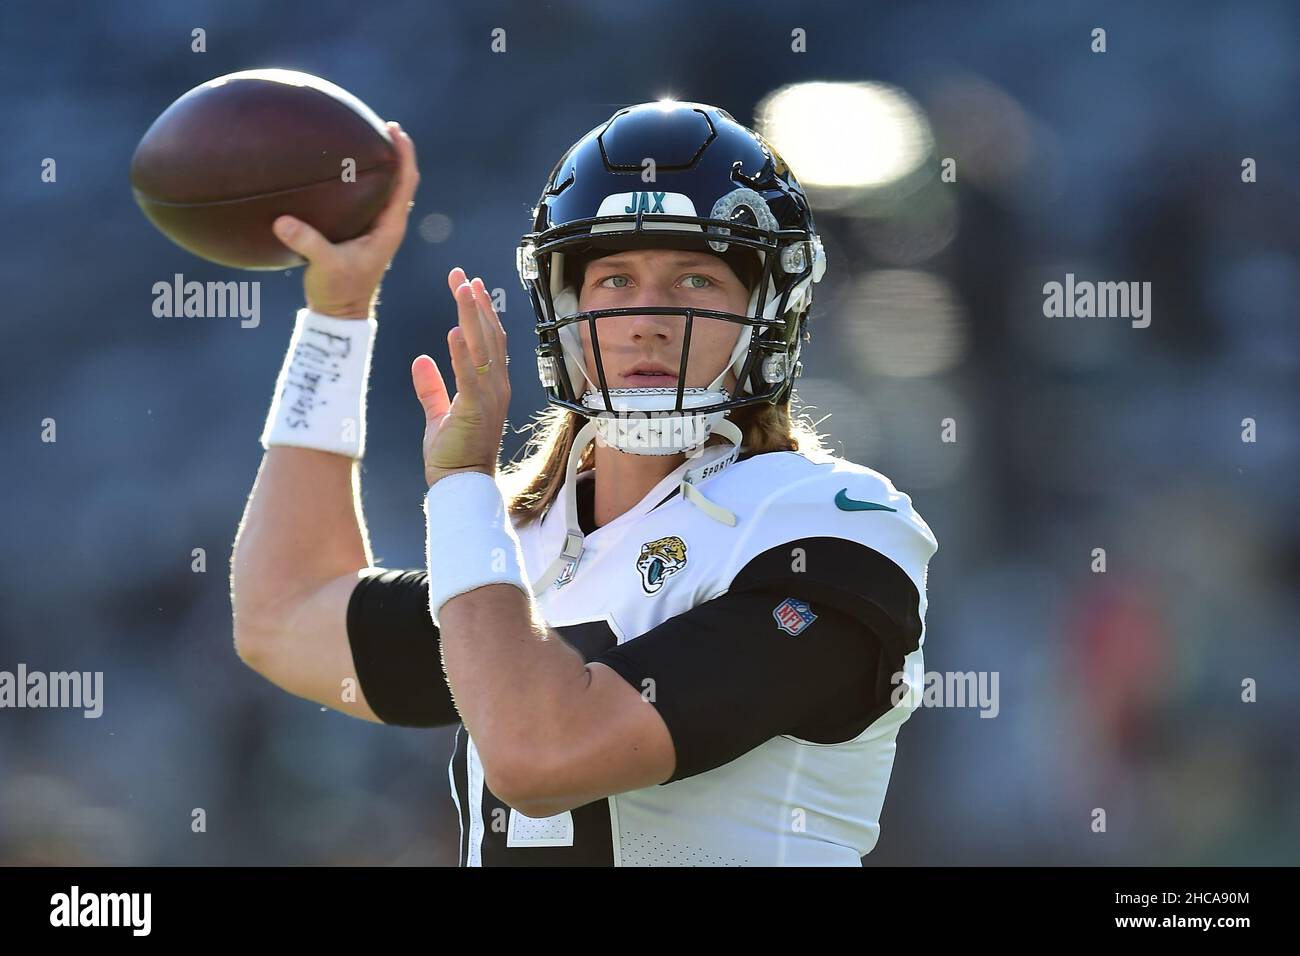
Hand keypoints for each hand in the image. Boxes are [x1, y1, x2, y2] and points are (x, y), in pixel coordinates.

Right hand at [271, 120, 419, 318]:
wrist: (339, 313)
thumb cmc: (337, 291)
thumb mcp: (323, 266)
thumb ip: (307, 242)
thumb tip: (282, 221)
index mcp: (389, 228)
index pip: (405, 183)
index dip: (405, 155)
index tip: (395, 129)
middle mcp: (388, 225)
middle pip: (401, 180)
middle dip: (395, 153)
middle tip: (383, 125)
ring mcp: (377, 229)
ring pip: (386, 189)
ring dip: (381, 166)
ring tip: (366, 139)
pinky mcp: (362, 233)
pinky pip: (367, 199)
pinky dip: (361, 181)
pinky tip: (341, 168)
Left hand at [411, 268, 510, 486]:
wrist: (460, 485)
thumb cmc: (453, 456)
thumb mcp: (438, 415)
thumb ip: (431, 387)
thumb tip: (421, 359)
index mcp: (490, 386)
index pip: (488, 339)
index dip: (479, 310)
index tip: (468, 284)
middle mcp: (496, 386)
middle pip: (488, 335)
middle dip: (474, 302)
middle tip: (461, 275)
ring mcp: (489, 396)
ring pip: (483, 347)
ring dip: (471, 316)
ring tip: (462, 288)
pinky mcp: (476, 409)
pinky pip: (470, 375)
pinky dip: (462, 352)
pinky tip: (453, 330)